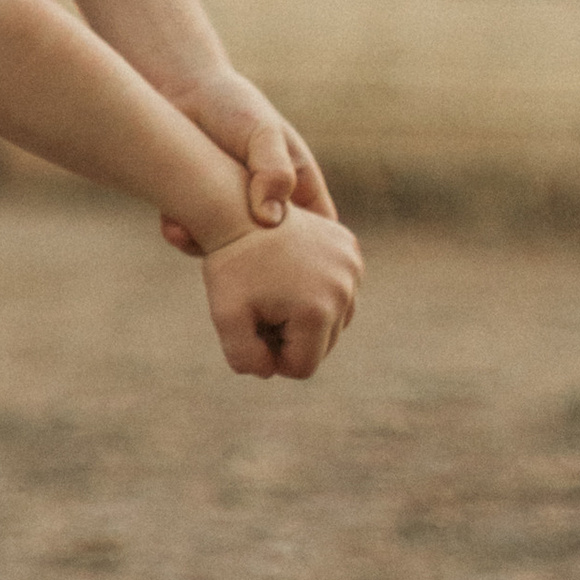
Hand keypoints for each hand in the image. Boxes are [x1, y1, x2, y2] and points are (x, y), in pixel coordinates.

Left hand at [157, 70, 333, 254]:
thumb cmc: (234, 107)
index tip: (288, 268)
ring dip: (212, 250)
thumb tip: (270, 219)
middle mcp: (268, 210)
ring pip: (231, 254)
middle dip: (254, 264)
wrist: (184, 92)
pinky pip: (195, 241)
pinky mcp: (198, 214)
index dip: (311, 260)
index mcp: (298, 192)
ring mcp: (232, 215)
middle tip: (233, 257)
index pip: (320, 239)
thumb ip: (273, 171)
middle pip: (273, 257)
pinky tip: (173, 225)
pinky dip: (184, 237)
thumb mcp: (262, 133)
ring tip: (193, 230)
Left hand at [200, 210, 360, 381]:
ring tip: (275, 289)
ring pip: (335, 321)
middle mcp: (344, 291)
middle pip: (322, 346)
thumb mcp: (226, 316)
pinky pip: (340, 292)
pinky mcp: (352, 251)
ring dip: (306, 316)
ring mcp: (353, 268)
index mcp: (316, 311)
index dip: (272, 356)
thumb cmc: (230, 266)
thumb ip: (244, 358)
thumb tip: (271, 372)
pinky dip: (319, 292)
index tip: (252, 326)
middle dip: (291, 336)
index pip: (302, 367)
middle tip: (262, 305)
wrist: (239, 208)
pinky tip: (291, 274)